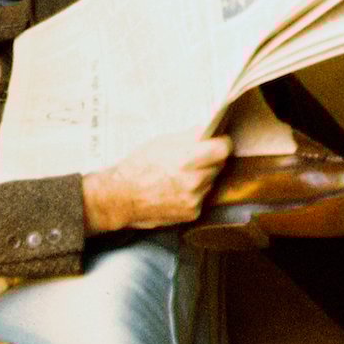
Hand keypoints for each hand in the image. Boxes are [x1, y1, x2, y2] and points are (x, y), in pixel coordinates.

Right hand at [82, 132, 231, 232]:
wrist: (120, 197)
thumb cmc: (138, 166)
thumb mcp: (162, 142)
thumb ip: (190, 137)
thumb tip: (209, 130)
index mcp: (188, 159)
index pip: (223, 149)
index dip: (221, 143)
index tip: (217, 141)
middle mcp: (194, 181)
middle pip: (219, 165)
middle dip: (209, 160)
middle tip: (194, 158)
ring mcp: (194, 199)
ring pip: (211, 182)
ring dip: (202, 177)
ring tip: (181, 175)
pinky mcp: (192, 213)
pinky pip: (202, 198)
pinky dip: (194, 193)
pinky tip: (177, 190)